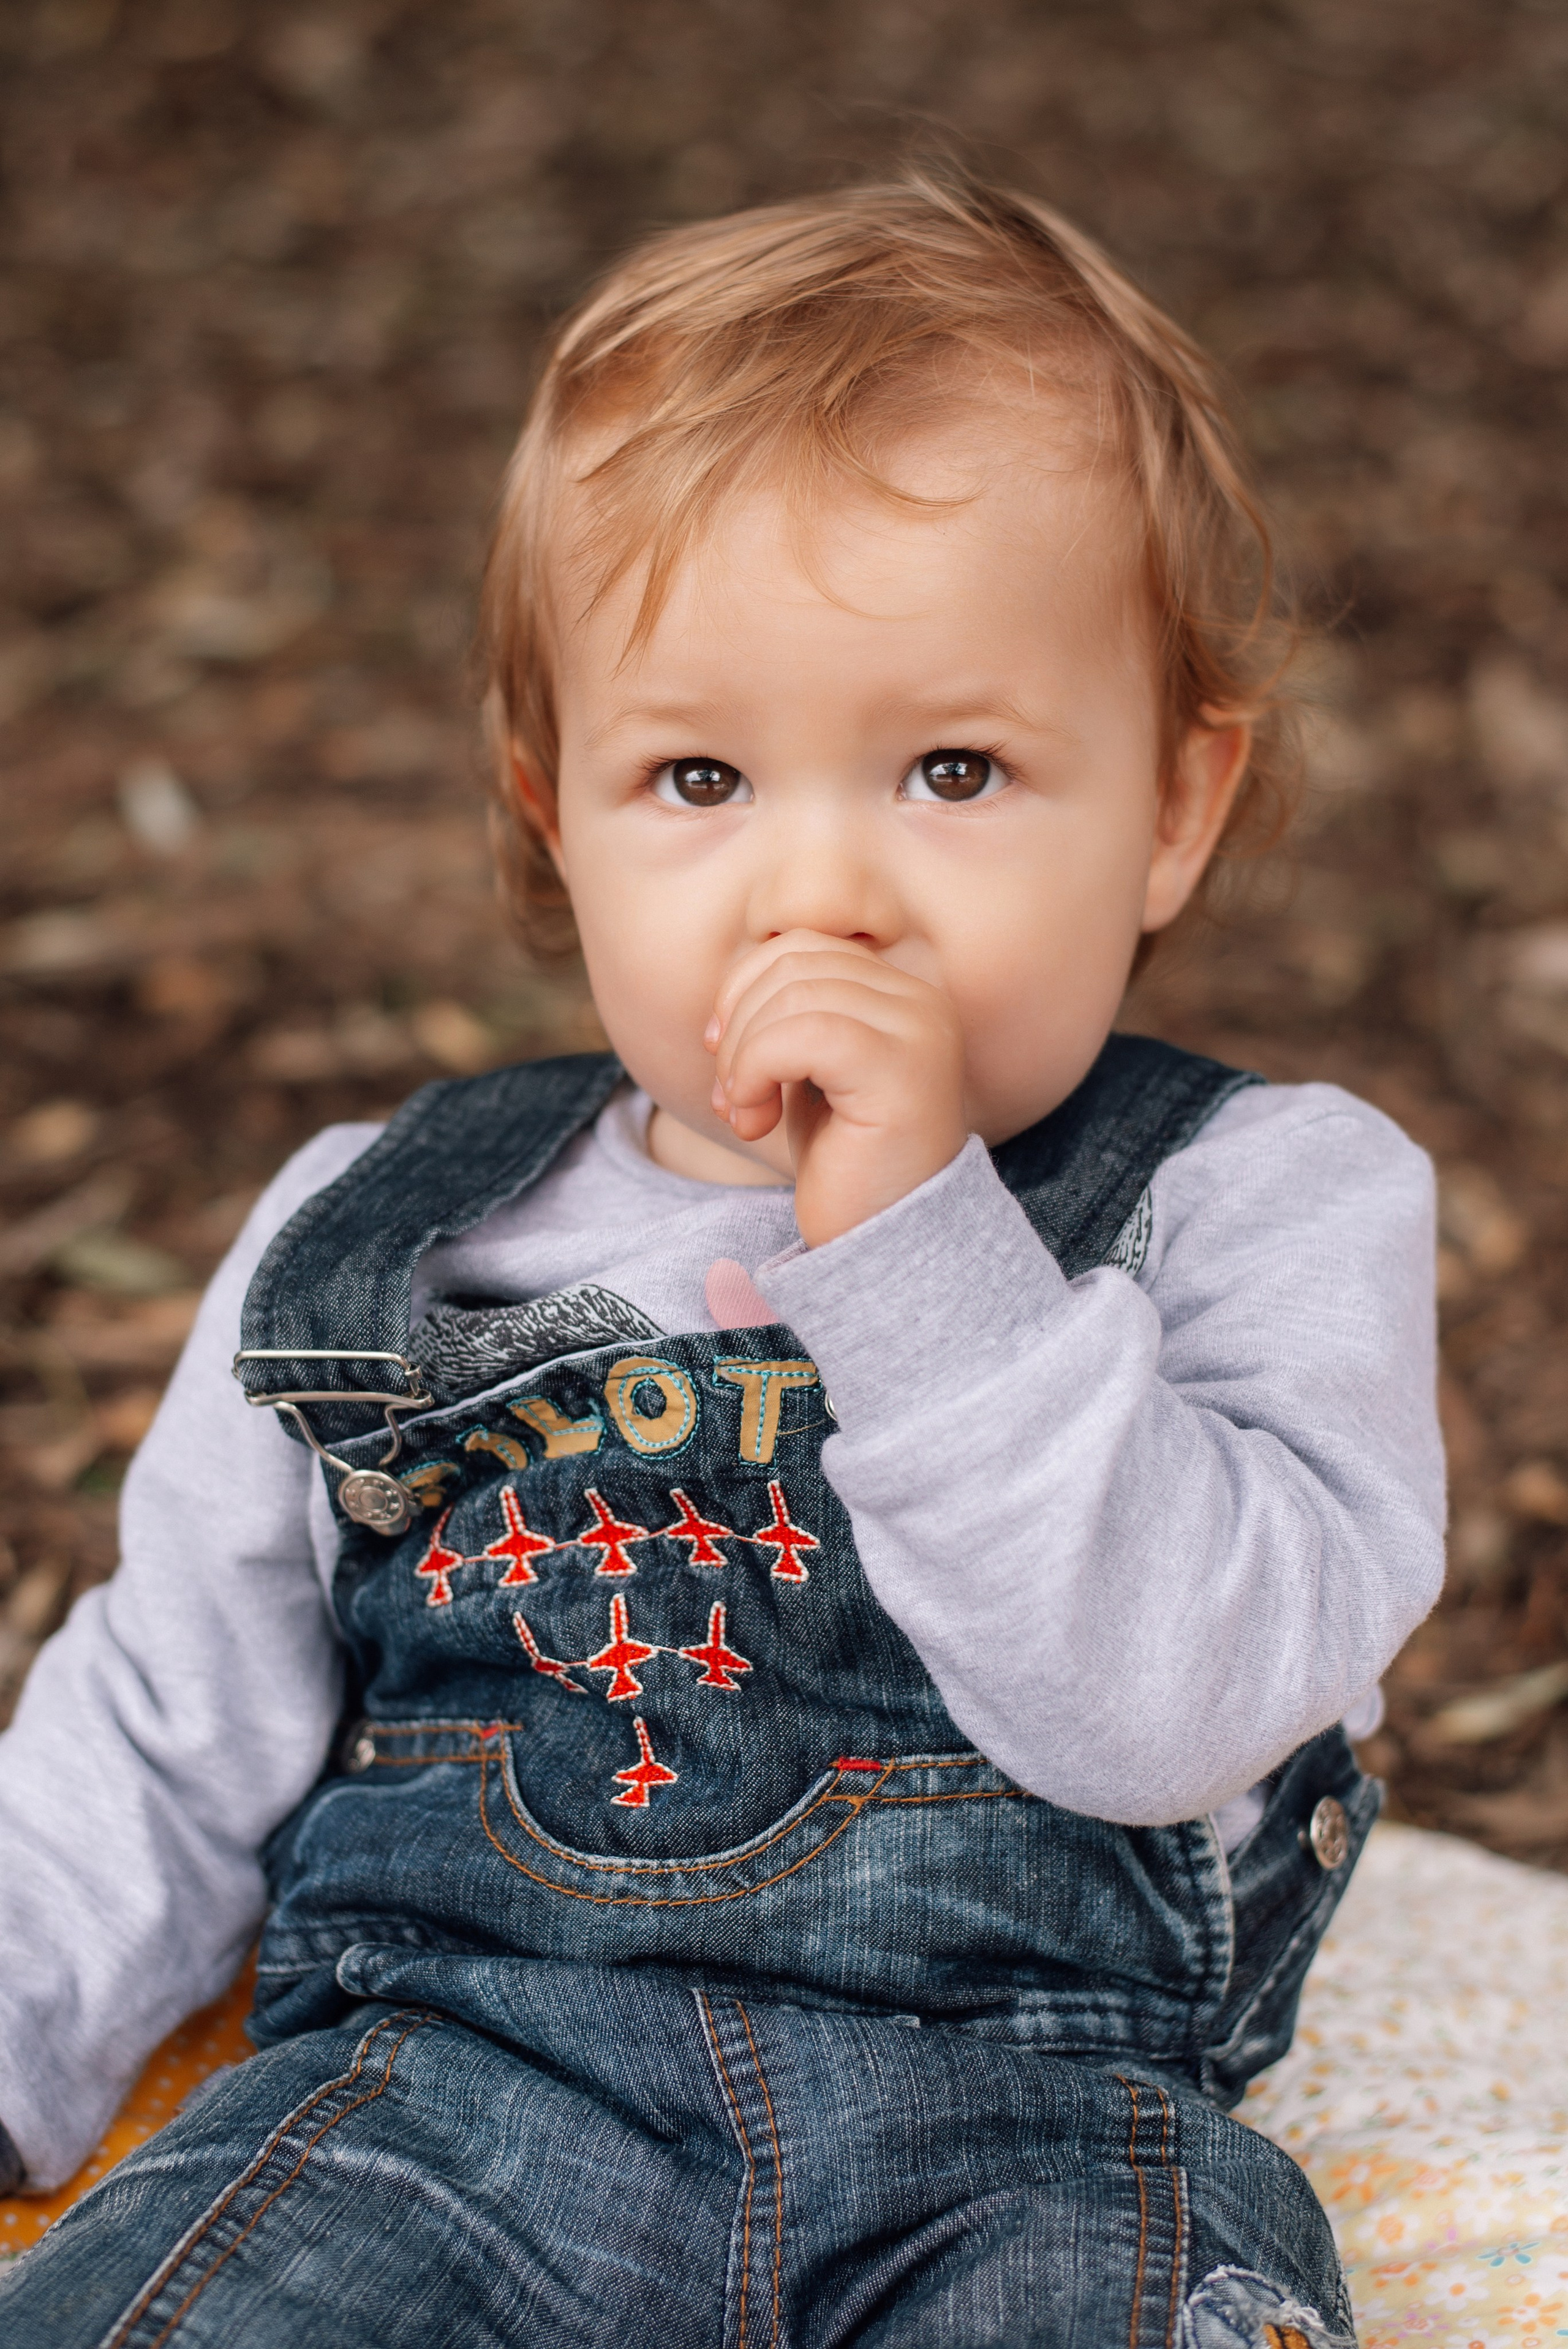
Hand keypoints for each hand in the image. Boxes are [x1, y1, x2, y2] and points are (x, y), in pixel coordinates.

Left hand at [707, 931, 968, 1246]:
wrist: (881, 1243)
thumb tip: (727, 994)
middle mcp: (921, 1002)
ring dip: (742, 1058)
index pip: (802, 945)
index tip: (722, 1054)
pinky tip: (758, 1122)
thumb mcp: (806, 1074)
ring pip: (791, 996)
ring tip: (746, 1115)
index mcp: (901, 994)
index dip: (744, 988)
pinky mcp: (901, 1070)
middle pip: (792, 964)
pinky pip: (801, 1034)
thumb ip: (783, 1018)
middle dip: (738, 1026)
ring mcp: (918, 1032)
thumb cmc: (843, 1161)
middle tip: (732, 1097)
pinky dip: (756, 1071)